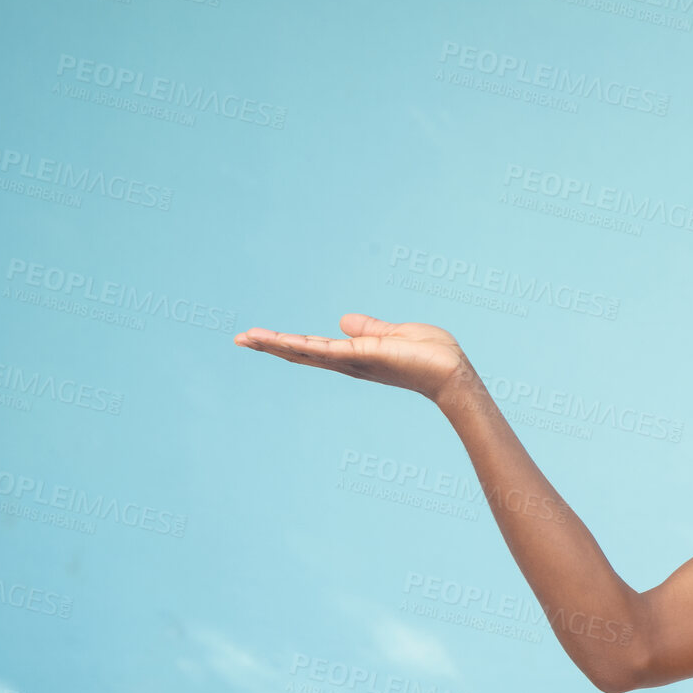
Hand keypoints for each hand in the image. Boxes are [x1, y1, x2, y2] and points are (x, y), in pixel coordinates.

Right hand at [233, 313, 469, 403]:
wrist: (452, 372)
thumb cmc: (431, 355)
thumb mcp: (394, 333)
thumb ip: (369, 328)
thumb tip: (344, 321)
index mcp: (353, 356)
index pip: (312, 349)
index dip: (286, 343)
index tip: (260, 336)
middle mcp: (348, 363)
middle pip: (301, 354)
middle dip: (270, 347)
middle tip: (239, 339)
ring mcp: (352, 361)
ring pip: (305, 353)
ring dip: (275, 345)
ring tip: (246, 338)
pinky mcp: (362, 356)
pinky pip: (325, 350)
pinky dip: (300, 345)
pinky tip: (279, 340)